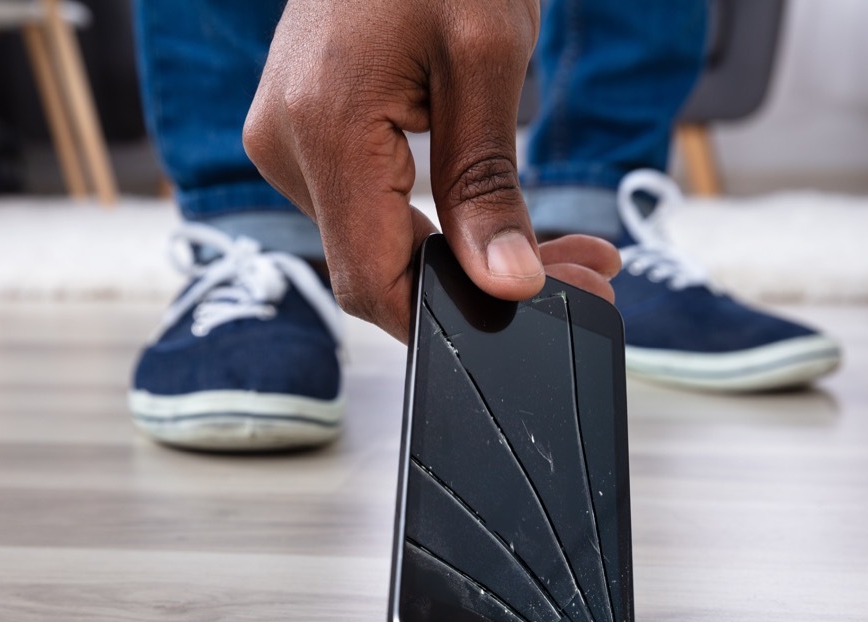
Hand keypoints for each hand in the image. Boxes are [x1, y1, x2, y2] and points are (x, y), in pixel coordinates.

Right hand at [244, 0, 618, 340]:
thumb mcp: (487, 57)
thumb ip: (487, 182)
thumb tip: (506, 281)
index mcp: (322, 127)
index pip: (373, 280)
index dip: (452, 318)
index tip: (540, 313)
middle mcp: (286, 145)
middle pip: (381, 268)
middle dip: (481, 286)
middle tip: (582, 276)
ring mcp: (288, 141)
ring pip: (378, 244)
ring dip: (466, 258)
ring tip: (562, 248)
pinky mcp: (305, 134)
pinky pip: (367, 208)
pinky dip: (434, 225)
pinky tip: (491, 223)